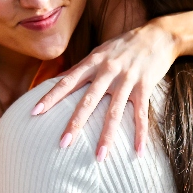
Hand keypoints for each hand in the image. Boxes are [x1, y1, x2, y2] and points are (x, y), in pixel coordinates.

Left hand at [33, 18, 178, 160]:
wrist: (158, 35)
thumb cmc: (125, 44)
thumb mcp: (100, 51)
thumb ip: (81, 67)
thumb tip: (58, 79)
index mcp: (93, 62)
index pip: (67, 81)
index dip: (51, 97)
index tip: (34, 112)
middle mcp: (108, 71)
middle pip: (88, 100)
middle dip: (75, 123)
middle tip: (62, 144)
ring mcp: (127, 79)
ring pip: (114, 112)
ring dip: (107, 136)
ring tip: (99, 157)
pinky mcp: (145, 86)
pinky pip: (141, 114)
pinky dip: (140, 134)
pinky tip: (138, 151)